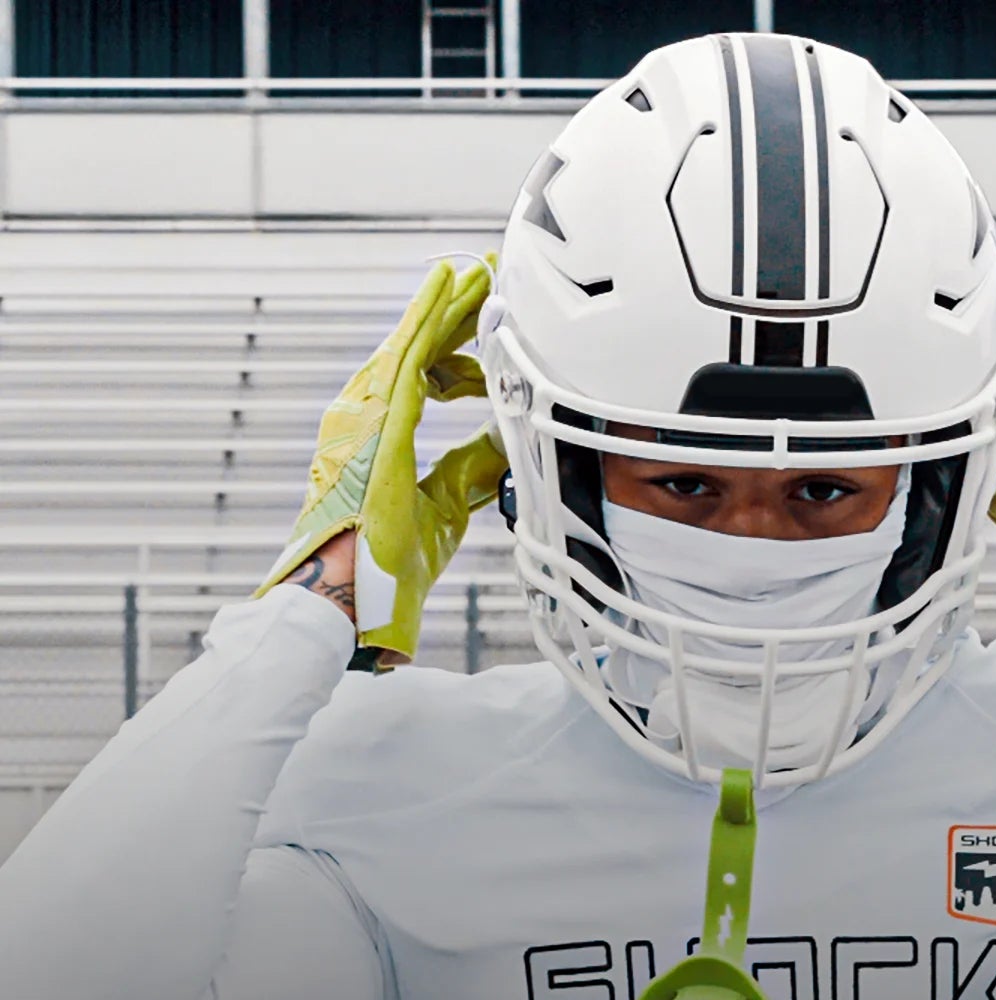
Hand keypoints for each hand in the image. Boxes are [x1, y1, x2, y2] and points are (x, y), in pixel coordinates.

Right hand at [254, 256, 506, 663]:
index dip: (457, 350)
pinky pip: (408, 355)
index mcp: (380, 437)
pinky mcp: (376, 421)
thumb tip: (504, 443)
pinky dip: (429, 316)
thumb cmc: (387, 563)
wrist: (351, 593)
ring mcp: (365, 414)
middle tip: (488, 276)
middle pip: (418, 349)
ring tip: (480, 269)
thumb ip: (472, 469)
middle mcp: (366, 415)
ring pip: (414, 342)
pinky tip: (449, 284)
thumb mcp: (448, 506)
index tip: (486, 331)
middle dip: (455, 312)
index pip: (425, 378)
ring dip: (447, 302)